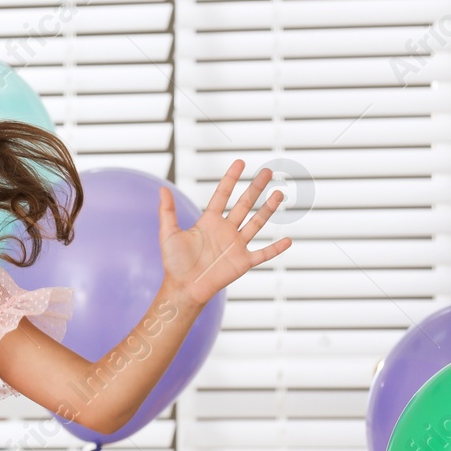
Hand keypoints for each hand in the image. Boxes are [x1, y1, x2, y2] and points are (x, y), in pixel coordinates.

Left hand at [159, 159, 292, 307]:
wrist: (183, 288)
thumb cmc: (174, 263)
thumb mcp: (168, 234)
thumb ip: (167, 212)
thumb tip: (162, 188)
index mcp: (209, 222)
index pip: (222, 195)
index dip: (231, 179)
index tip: (241, 162)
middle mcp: (225, 230)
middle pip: (244, 204)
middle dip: (256, 187)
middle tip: (268, 171)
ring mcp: (236, 245)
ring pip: (257, 223)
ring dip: (268, 209)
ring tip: (279, 193)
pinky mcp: (243, 262)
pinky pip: (263, 254)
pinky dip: (275, 249)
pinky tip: (288, 240)